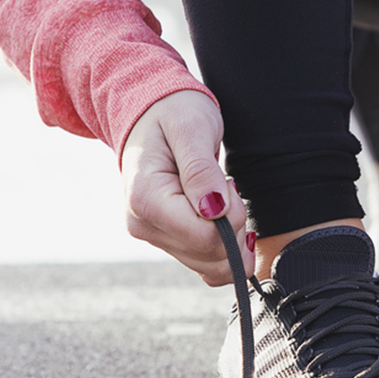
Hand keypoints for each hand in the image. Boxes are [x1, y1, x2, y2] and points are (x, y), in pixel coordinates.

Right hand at [121, 90, 253, 285]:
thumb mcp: (191, 128)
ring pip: (212, 264)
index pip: (204, 236)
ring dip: (232, 235)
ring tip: (221, 196)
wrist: (152, 113)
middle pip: (211, 254)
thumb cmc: (173, 113)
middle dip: (235, 224)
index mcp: (145, 198)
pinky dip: (227, 249)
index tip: (228, 182)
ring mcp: (153, 235)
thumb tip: (214, 210)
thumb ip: (201, 170)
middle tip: (226, 185)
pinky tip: (228, 221)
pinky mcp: (166, 240)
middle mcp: (143, 224)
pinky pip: (207, 264)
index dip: (232, 215)